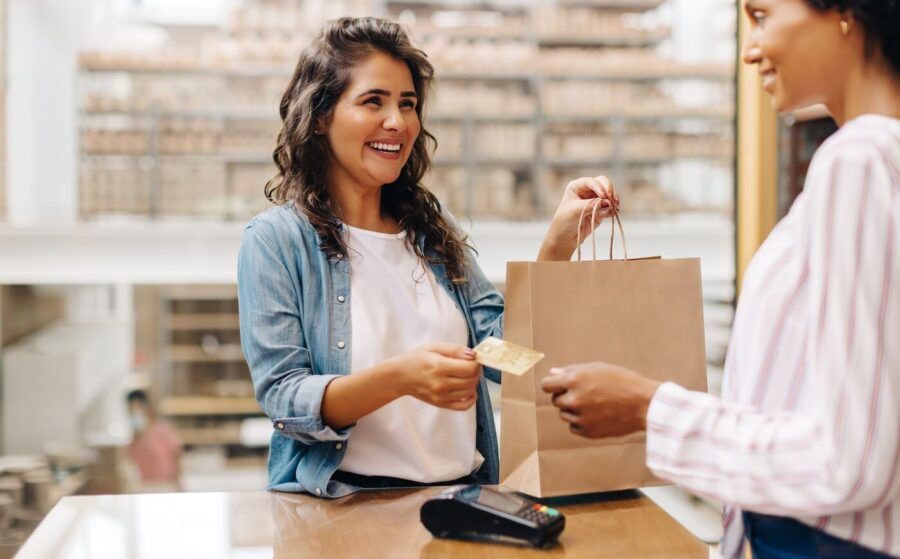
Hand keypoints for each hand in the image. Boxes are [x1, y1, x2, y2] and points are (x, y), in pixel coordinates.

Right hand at [394, 343, 481, 410]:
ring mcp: (441, 397)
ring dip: (473, 382)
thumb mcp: (434, 347)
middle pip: (472, 380)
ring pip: (470, 391)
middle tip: (469, 365)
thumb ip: (455, 350)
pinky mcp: (441, 404)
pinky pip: (464, 406)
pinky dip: (471, 398)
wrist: (400, 377)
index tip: (473, 358)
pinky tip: (468, 390)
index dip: (476, 363)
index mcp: (439, 367)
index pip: (470, 368)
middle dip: (476, 371)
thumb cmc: (416, 359)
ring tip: (465, 374)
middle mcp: (441, 384)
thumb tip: (474, 355)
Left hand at [538, 176, 618, 260]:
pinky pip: (610, 207)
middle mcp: (587, 191)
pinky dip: (613, 209)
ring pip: (609, 194)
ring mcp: (595, 200)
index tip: (604, 195)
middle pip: (603, 183)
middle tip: (612, 199)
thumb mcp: (575, 210)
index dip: (599, 186)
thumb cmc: (564, 221)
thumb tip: (607, 201)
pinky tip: (612, 213)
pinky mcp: (601, 211)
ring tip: (614, 207)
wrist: (565, 238)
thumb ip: (591, 204)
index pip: (591, 181)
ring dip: (613, 200)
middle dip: (609, 190)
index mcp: (577, 186)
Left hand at [540, 362, 659, 437]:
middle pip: (556, 400)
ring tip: (594, 404)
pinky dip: (581, 422)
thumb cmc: (623, 381)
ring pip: (564, 415)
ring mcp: (581, 417)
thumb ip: (572, 371)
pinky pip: (574, 427)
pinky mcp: (588, 432)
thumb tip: (553, 373)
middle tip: (585, 393)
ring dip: (573, 410)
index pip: (546, 385)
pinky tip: (597, 415)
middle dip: (566, 396)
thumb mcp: (597, 368)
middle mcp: (574, 399)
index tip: (558, 385)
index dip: (552, 384)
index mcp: (575, 380)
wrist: (644, 404)